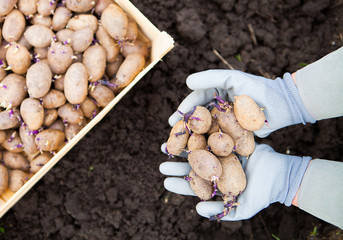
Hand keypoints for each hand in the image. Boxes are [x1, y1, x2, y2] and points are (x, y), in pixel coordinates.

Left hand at [159, 144, 311, 220]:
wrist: (283, 175)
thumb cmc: (263, 194)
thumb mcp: (243, 207)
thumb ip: (221, 211)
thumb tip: (197, 209)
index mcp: (216, 184)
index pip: (194, 185)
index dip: (179, 183)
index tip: (165, 181)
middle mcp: (216, 168)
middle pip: (193, 166)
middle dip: (177, 165)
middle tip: (162, 163)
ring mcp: (223, 154)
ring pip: (200, 149)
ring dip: (184, 147)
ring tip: (168, 145)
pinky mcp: (231, 140)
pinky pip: (214, 135)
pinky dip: (203, 132)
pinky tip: (191, 128)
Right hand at [168, 70, 314, 137]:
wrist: (283, 105)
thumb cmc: (258, 89)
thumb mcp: (233, 79)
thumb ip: (210, 78)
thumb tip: (187, 82)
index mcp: (218, 92)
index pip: (197, 101)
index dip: (184, 111)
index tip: (172, 121)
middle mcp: (221, 106)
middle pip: (200, 118)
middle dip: (186, 128)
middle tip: (173, 138)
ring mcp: (228, 121)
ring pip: (207, 130)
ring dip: (195, 139)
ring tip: (182, 149)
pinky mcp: (236, 133)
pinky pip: (220, 140)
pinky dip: (209, 146)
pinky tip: (200, 154)